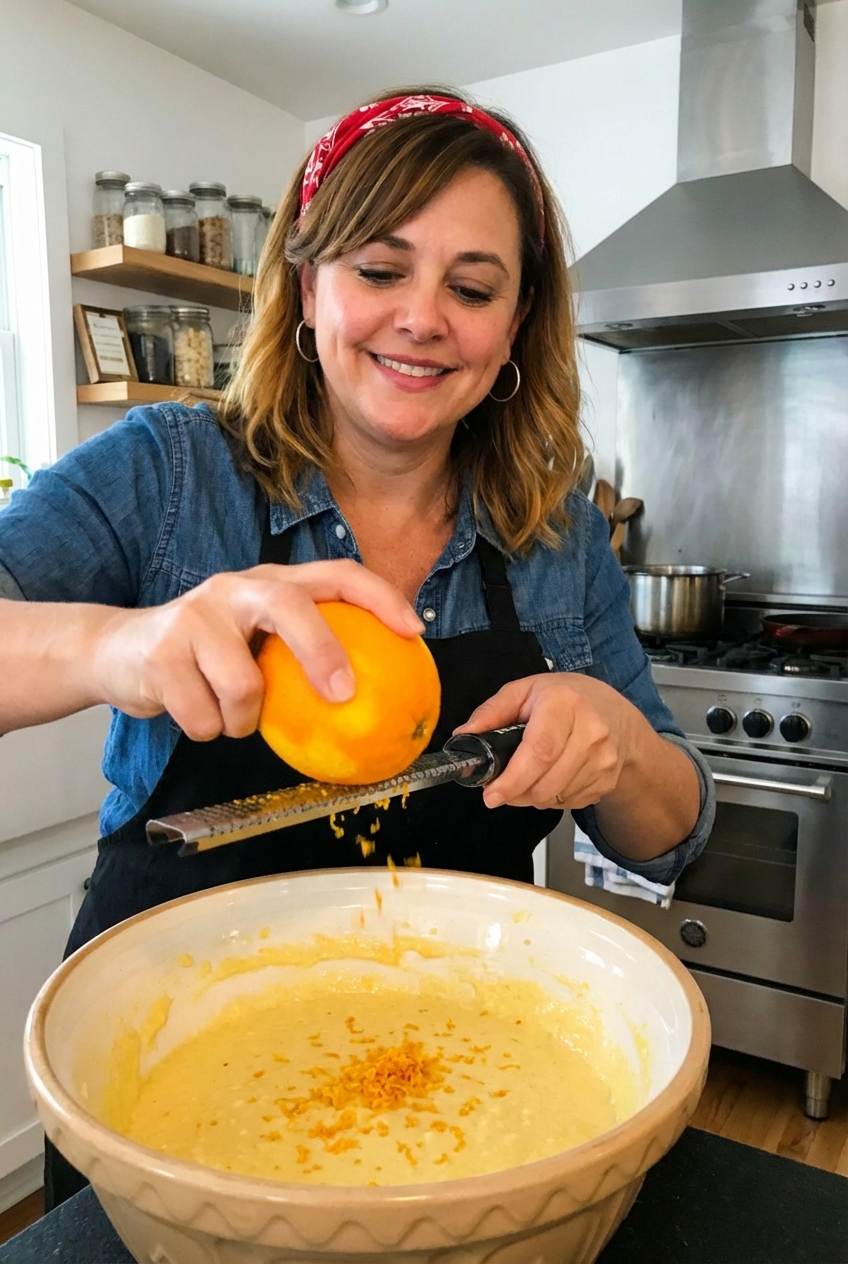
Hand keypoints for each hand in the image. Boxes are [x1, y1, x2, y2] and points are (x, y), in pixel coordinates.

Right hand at [91, 560, 423, 740]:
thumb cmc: (206, 654)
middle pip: (289, 606)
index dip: (379, 597)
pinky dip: (209, 730)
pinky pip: (205, 716)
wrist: (117, 652)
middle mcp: (235, 588)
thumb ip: (305, 654)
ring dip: (243, 720)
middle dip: (322, 651)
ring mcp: (195, 617)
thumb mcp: (258, 641)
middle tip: (343, 696)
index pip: (336, 574)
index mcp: (270, 582)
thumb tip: (378, 696)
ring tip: (230, 714)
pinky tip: (198, 715)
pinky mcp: (161, 653)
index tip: (413, 631)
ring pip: (244, 685)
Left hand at [455, 673, 637, 809]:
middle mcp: (591, 732)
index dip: (513, 779)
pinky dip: (552, 798)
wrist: (619, 715)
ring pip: (555, 798)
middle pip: (546, 783)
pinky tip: (551, 776)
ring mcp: (604, 760)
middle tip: (502, 787)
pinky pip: (569, 804)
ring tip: (529, 775)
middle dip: (516, 793)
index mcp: (565, 704)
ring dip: (532, 796)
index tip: (491, 794)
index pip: (540, 750)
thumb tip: (463, 737)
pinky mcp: (607, 782)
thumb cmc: (566, 698)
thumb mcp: (526, 691)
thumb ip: (492, 712)